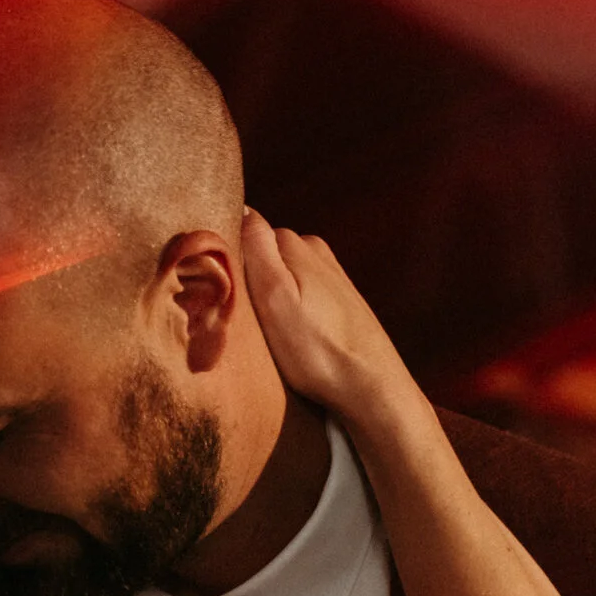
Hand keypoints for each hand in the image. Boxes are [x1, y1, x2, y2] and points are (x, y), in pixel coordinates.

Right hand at [240, 209, 420, 426]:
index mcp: (295, 243)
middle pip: (263, 253)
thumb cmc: (318, 350)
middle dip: (248, 277)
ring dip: (269, 296)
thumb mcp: (275, 297)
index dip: (228, 259)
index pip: (243, 231)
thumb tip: (243, 208)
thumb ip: (257, 247)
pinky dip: (289, 308)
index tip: (223, 291)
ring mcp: (330, 274)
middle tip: (243, 317)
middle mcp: (315, 251)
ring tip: (267, 331)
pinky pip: (299, 292)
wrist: (372, 387)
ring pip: (281, 274)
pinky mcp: (338, 299)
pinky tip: (291, 335)